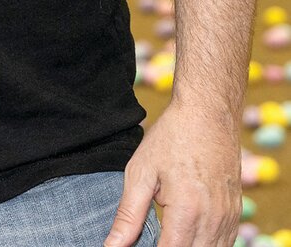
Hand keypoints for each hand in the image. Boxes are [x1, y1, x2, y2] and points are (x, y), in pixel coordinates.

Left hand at [105, 101, 238, 246]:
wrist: (208, 115)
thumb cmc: (170, 139)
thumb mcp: (140, 173)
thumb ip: (128, 215)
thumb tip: (112, 246)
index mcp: (187, 212)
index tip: (137, 246)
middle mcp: (213, 221)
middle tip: (151, 236)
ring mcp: (229, 219)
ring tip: (165, 233)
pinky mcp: (235, 214)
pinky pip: (224, 244)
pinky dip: (205, 245)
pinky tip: (186, 234)